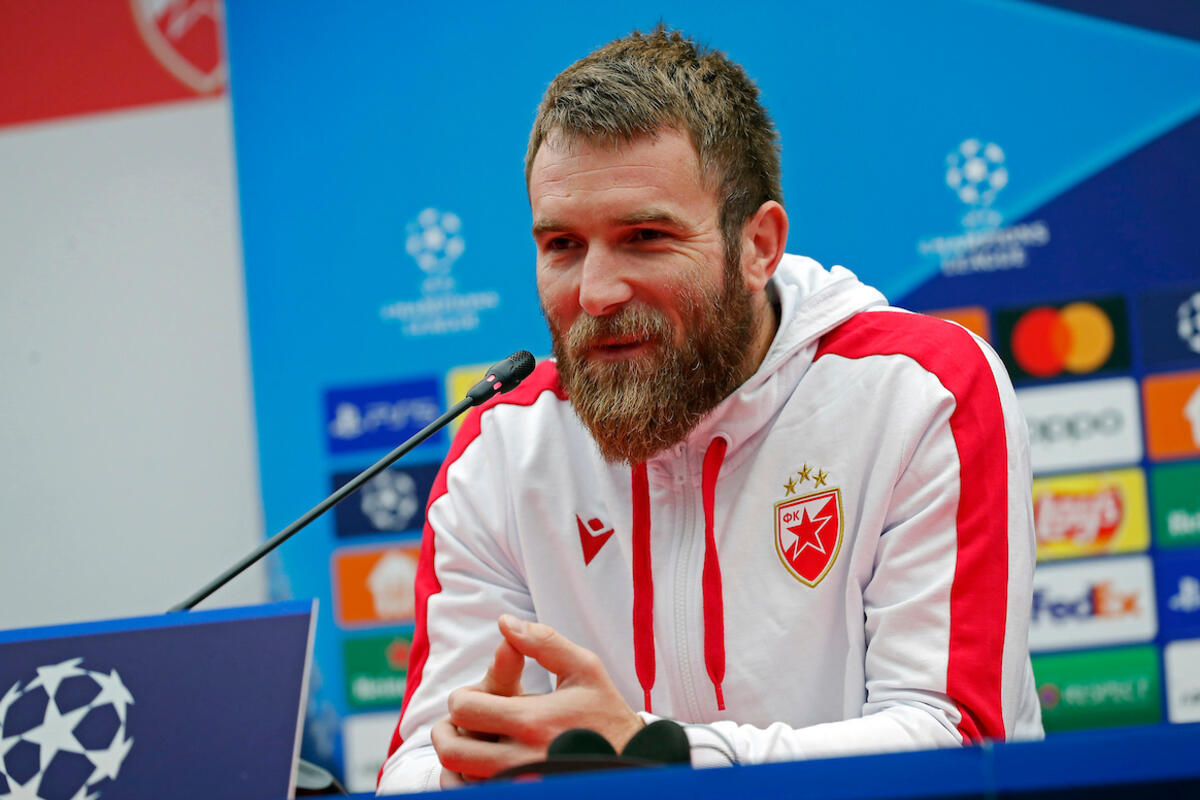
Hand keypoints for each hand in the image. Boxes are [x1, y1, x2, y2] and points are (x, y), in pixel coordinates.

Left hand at [432, 615, 643, 779]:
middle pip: (451, 750)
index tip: (473, 698)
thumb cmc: (604, 713)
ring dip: (457, 759)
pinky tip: (482, 768)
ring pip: (458, 778)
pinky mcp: (524, 795)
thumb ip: (543, 642)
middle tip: (458, 723)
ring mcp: (520, 782)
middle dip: (446, 730)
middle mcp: (521, 758)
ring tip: (472, 744)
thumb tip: (505, 622)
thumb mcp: (584, 669)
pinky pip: (475, 796)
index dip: (460, 699)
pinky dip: (468, 783)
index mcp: (532, 719)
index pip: (464, 709)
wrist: (631, 764)